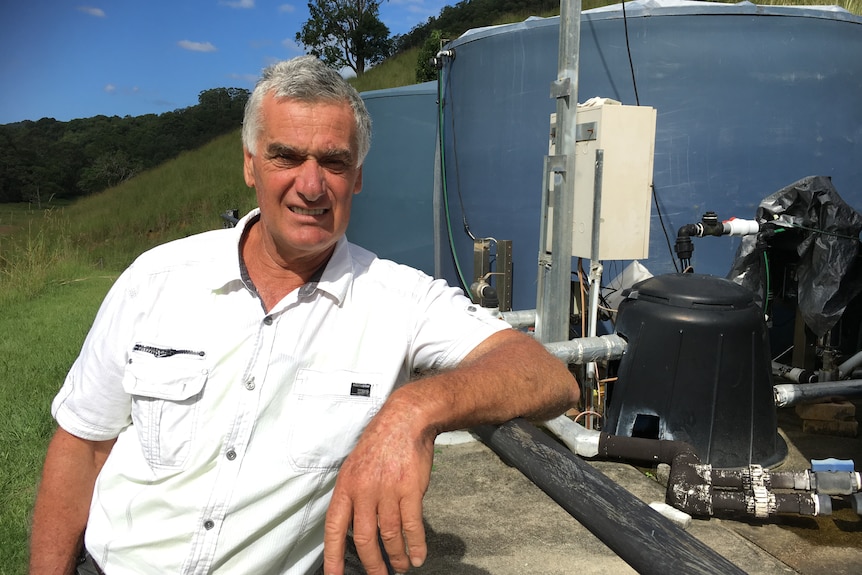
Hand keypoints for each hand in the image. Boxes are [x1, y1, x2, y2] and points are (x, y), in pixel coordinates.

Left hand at [323, 393, 433, 574]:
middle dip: (372, 563)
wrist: (405, 420)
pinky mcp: (410, 489)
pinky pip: (412, 525)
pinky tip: (417, 555)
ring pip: (389, 535)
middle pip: (364, 538)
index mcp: (346, 486)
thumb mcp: (354, 466)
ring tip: (400, 567)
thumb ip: (353, 495)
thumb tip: (354, 526)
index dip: (333, 556)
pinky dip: (415, 545)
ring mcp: (388, 490)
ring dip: (395, 556)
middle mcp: (364, 491)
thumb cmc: (380, 443)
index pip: (335, 528)